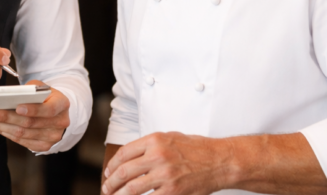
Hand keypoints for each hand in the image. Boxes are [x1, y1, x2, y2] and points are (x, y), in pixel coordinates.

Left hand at [0, 79, 69, 151]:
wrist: (56, 111)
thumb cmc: (45, 97)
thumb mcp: (41, 87)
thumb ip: (29, 90)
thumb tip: (8, 96)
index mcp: (62, 104)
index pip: (48, 109)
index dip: (33, 109)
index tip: (17, 107)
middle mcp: (60, 122)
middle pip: (30, 123)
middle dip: (7, 118)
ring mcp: (53, 137)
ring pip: (23, 134)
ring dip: (2, 127)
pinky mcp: (44, 146)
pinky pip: (22, 142)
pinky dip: (7, 134)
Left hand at [102, 132, 235, 194]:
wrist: (220, 161)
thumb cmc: (198, 149)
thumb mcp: (171, 137)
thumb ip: (150, 145)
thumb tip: (130, 156)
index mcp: (155, 140)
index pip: (124, 153)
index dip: (112, 165)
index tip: (108, 172)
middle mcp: (158, 156)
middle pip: (124, 172)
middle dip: (111, 182)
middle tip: (106, 188)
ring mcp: (165, 175)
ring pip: (132, 189)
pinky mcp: (173, 191)